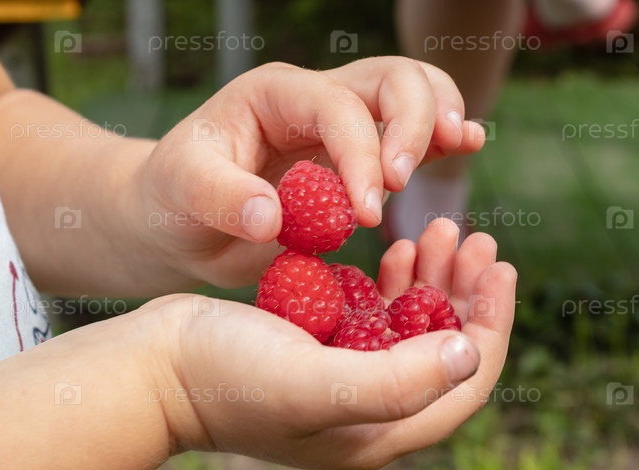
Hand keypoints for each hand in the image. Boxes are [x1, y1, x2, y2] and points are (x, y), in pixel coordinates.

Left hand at [130, 58, 485, 289]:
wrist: (177, 219)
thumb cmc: (173, 198)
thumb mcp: (181, 192)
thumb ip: (219, 198)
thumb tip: (271, 215)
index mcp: (274, 95)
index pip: (338, 108)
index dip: (361, 155)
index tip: (365, 214)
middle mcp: (312, 100)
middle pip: (390, 80)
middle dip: (412, 126)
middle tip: (401, 185)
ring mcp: (337, 125)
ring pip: (410, 93)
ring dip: (438, 118)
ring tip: (460, 145)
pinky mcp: (352, 157)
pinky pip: (405, 132)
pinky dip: (440, 136)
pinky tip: (465, 145)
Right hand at [149, 220, 515, 469]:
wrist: (157, 368)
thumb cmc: (227, 378)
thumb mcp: (315, 384)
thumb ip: (397, 381)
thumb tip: (469, 353)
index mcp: (379, 431)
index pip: (465, 382)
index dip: (491, 324)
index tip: (499, 266)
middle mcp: (367, 410)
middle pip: (442, 351)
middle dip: (464, 294)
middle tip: (472, 238)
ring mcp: (340, 378)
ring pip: (409, 328)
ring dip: (430, 281)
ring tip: (435, 231)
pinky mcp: (316, 350)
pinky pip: (372, 316)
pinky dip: (390, 283)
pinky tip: (392, 252)